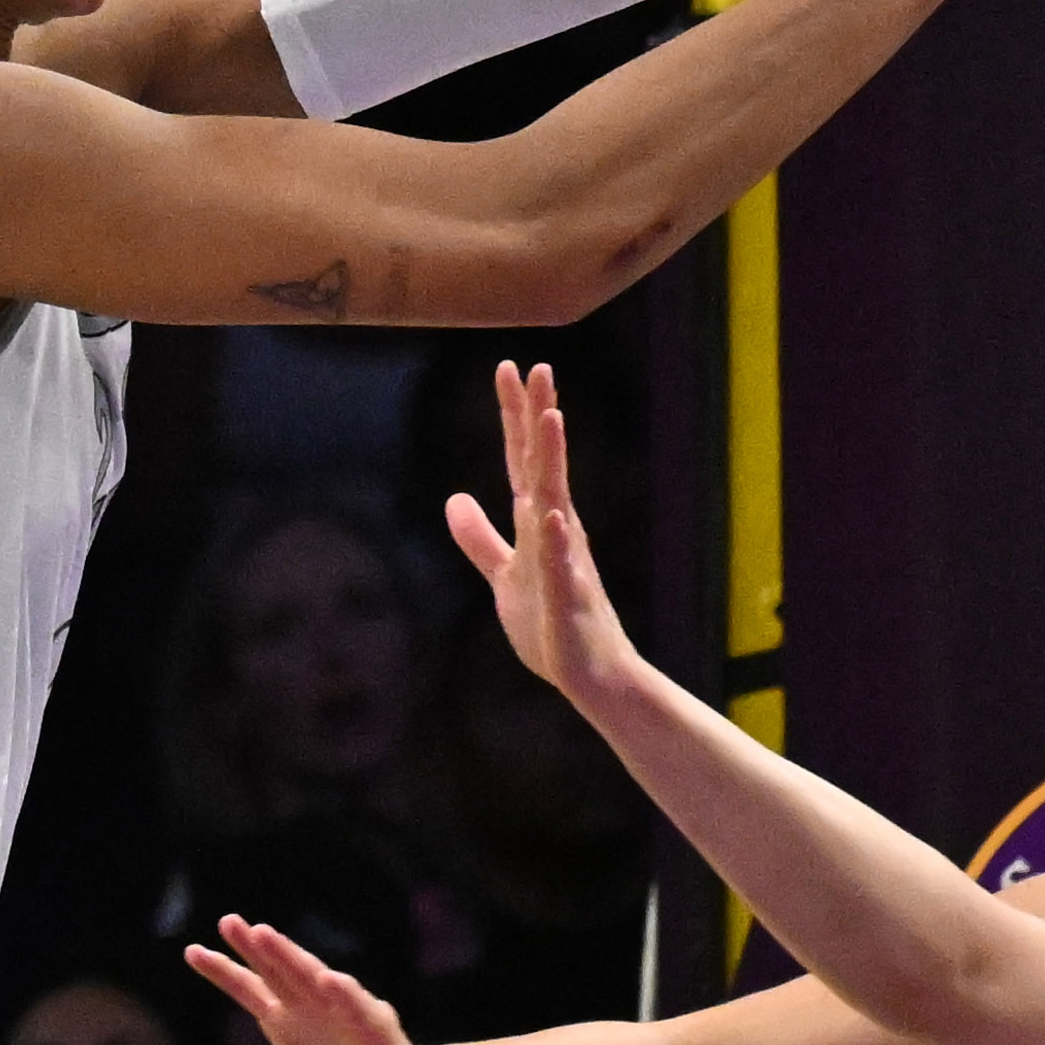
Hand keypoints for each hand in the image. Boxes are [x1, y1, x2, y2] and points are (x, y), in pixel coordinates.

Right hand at [185, 915, 451, 1044]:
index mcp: (376, 1026)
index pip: (363, 1008)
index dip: (349, 998)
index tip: (332, 981)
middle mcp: (340, 1005)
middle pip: (315, 977)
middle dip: (292, 957)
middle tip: (264, 932)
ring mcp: (308, 1007)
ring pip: (278, 974)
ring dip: (254, 950)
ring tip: (227, 922)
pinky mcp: (283, 1018)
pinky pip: (250, 992)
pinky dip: (226, 973)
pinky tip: (196, 953)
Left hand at [445, 363, 649, 708]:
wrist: (591, 678)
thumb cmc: (552, 626)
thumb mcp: (505, 576)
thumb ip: (479, 538)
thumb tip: (453, 497)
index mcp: (539, 523)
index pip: (522, 459)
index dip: (515, 415)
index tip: (508, 367)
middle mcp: (556, 531)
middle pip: (543, 465)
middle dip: (538, 417)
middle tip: (537, 367)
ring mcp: (564, 562)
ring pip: (555, 501)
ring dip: (553, 461)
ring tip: (551, 417)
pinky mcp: (566, 600)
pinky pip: (558, 565)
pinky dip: (556, 538)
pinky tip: (552, 513)